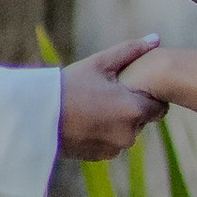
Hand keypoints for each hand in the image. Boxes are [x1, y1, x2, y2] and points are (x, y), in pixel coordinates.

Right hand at [58, 37, 168, 157]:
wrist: (36, 116)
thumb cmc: (69, 85)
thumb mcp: (99, 64)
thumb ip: (131, 51)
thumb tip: (156, 39)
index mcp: (133, 111)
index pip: (160, 107)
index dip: (148, 95)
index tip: (133, 86)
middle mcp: (129, 134)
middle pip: (142, 119)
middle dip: (131, 107)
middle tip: (108, 94)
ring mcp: (114, 149)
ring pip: (127, 132)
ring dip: (119, 122)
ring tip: (95, 106)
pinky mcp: (100, 157)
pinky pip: (112, 143)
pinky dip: (105, 133)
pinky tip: (87, 119)